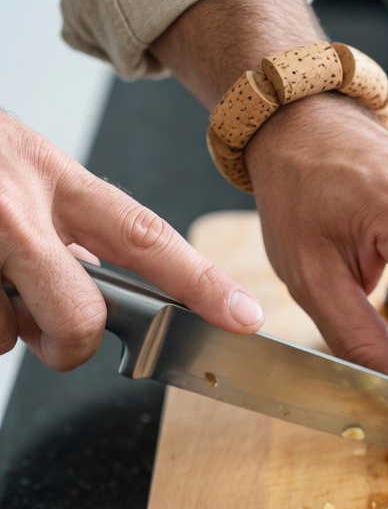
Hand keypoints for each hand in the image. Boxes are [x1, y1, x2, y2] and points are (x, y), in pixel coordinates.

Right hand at [0, 112, 264, 369]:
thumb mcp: (15, 166)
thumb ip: (60, 218)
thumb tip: (91, 277)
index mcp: (48, 173)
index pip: (145, 235)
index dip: (201, 281)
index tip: (245, 314)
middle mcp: (15, 207)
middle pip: (79, 319)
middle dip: (68, 342)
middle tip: (46, 326)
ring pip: (7, 335)